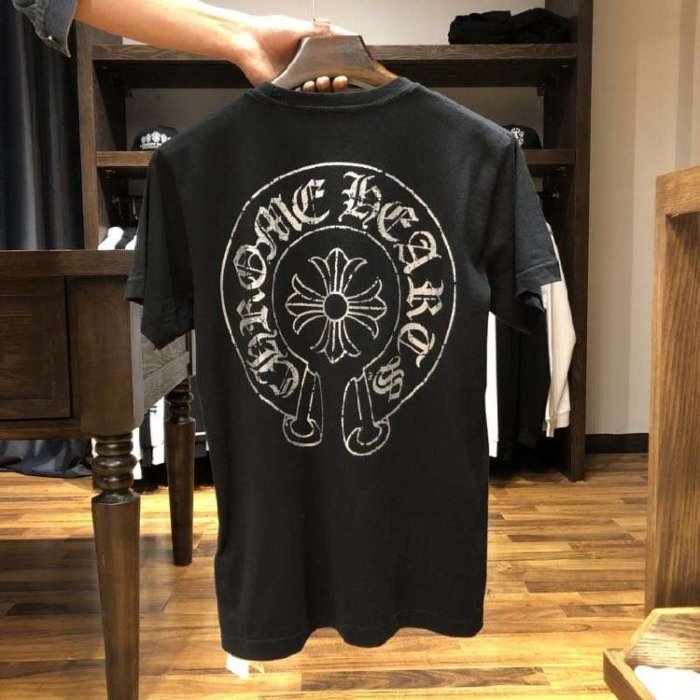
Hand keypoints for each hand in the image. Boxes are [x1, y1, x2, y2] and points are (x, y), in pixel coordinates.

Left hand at [234, 14, 352, 90]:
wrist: (247, 41)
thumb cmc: (269, 32)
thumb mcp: (300, 27)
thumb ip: (320, 31)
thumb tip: (341, 32)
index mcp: (310, 55)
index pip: (332, 67)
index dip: (341, 71)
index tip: (347, 72)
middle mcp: (303, 69)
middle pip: (326, 82)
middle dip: (335, 83)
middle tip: (338, 80)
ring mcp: (294, 81)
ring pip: (314, 92)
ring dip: (320, 88)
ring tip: (319, 81)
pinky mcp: (284, 90)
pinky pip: (298, 98)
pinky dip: (305, 95)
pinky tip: (307, 87)